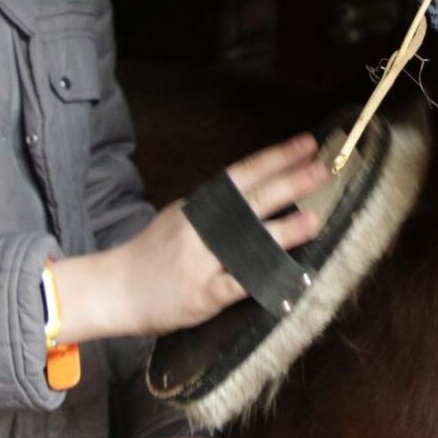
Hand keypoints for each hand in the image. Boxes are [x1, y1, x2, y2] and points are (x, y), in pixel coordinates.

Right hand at [53, 133, 329, 341]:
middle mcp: (202, 227)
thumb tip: (262, 188)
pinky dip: (264, 279)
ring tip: (314, 218)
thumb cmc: (153, 253)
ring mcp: (202, 260)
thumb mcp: (183, 216)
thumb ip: (220, 206)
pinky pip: (239, 284)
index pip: (242, 174)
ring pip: (247, 240)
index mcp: (200, 205)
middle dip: (289, 183)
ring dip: (283, 230)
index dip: (276, 158)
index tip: (307, 144)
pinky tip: (290, 274)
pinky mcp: (203, 293)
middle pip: (250, 199)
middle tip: (323, 169)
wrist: (114, 289)